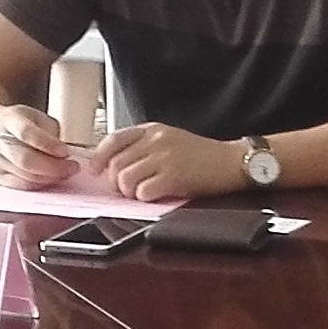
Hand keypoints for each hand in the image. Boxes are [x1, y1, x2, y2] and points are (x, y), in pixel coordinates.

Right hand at [0, 104, 77, 187]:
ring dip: (50, 177)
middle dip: (53, 167)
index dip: (47, 144)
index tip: (66, 151)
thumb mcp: (39, 118)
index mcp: (10, 120)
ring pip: (25, 176)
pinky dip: (41, 184)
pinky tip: (52, 178)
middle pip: (25, 160)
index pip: (27, 133)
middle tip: (73, 167)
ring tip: (66, 172)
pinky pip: (22, 186)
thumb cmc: (23, 123)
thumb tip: (69, 151)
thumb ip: (52, 132)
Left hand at [89, 123, 240, 200]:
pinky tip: (156, 195)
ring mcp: (165, 157)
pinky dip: (145, 198)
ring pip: (126, 179)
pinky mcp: (174, 177)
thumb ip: (143, 146)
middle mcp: (156, 140)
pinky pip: (143, 191)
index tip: (96, 169)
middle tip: (129, 188)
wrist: (231, 162)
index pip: (113, 140)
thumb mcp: (169, 139)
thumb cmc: (201, 156)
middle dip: (117, 181)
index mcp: (152, 129)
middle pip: (116, 164)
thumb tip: (113, 164)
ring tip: (143, 192)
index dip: (99, 158)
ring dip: (130, 191)